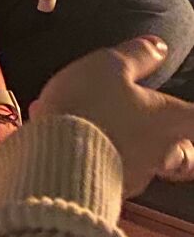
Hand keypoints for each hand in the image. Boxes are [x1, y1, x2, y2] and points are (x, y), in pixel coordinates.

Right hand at [30, 35, 193, 196]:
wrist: (58, 156)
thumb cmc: (89, 106)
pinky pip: (114, 171)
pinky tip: (79, 141)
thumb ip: (137, 56)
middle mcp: (160, 151)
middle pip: (186, 153)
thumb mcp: (109, 65)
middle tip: (168, 131)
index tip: (187, 106)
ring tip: (108, 130)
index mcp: (167, 119)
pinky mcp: (109, 189)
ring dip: (135, 148)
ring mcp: (135, 175)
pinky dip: (103, 156)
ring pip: (149, 164)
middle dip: (181, 143)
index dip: (193, 111)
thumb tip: (159, 47)